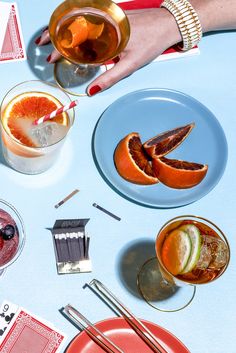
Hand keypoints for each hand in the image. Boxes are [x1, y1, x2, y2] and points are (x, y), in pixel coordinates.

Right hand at [35, 8, 180, 94]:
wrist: (168, 24)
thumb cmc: (152, 43)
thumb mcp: (130, 65)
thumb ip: (110, 78)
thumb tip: (92, 91)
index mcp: (105, 33)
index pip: (75, 40)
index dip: (60, 49)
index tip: (50, 58)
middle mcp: (103, 20)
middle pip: (71, 25)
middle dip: (54, 34)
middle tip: (42, 44)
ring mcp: (106, 15)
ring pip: (78, 19)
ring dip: (63, 27)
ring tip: (51, 36)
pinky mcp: (110, 13)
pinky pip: (88, 16)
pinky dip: (75, 23)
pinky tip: (71, 30)